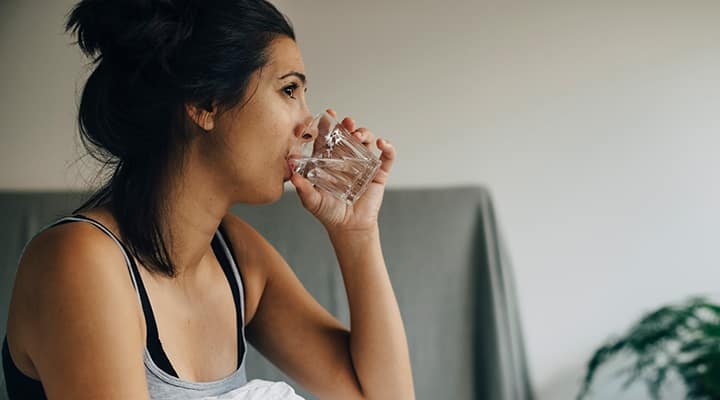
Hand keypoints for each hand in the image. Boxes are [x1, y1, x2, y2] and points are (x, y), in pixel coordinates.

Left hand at [289, 109, 395, 232]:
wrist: (349, 228)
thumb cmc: (329, 213)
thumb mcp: (312, 200)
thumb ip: (302, 187)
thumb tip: (291, 172)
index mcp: (329, 161)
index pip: (328, 138)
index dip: (328, 126)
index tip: (328, 114)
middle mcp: (347, 159)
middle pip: (348, 135)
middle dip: (348, 126)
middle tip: (347, 123)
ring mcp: (364, 165)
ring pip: (367, 142)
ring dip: (365, 133)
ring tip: (359, 136)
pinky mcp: (378, 174)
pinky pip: (387, 158)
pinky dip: (388, 148)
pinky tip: (383, 144)